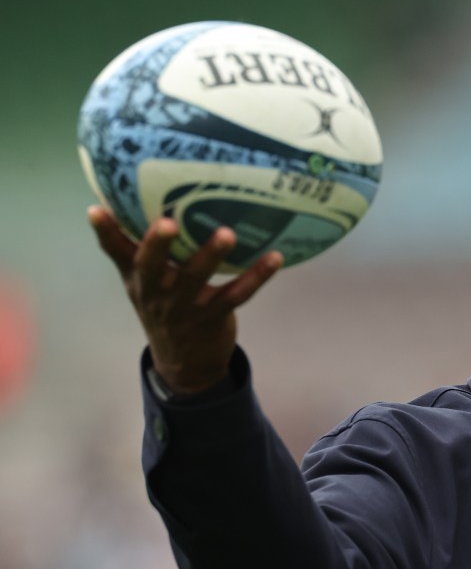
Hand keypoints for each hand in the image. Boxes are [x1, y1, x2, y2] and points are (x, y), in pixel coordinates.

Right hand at [88, 205, 282, 395]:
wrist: (185, 364)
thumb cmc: (165, 308)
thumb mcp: (142, 284)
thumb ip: (132, 250)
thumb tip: (109, 204)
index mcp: (140, 280)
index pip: (118, 253)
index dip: (106, 232)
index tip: (97, 210)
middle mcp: (157, 293)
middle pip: (153, 266)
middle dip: (157, 244)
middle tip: (166, 221)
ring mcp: (185, 307)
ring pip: (197, 278)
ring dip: (212, 254)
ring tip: (227, 233)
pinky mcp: (214, 316)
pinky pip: (237, 294)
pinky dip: (257, 276)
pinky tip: (275, 257)